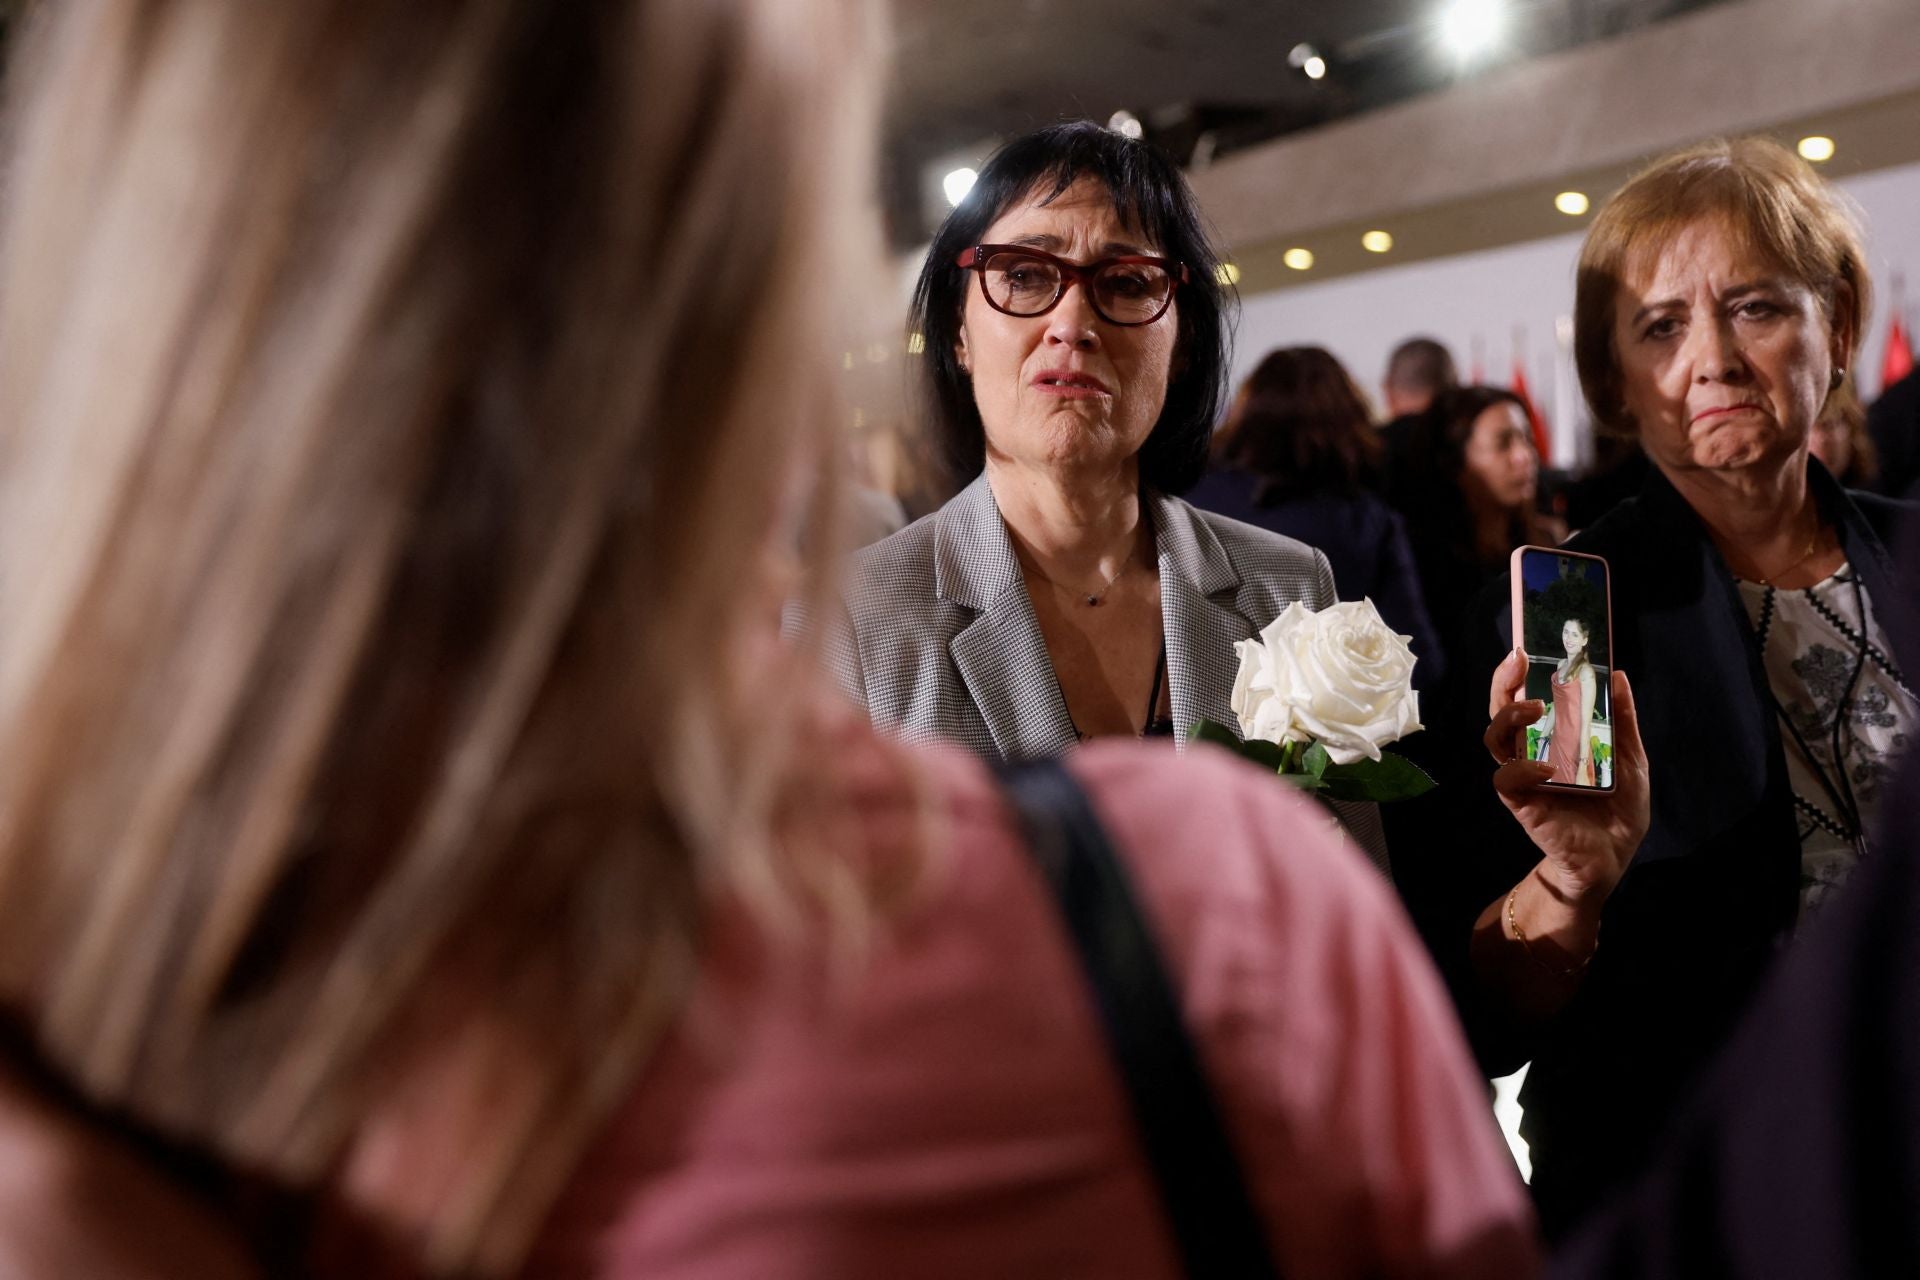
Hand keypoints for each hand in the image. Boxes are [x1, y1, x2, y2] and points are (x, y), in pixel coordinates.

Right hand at [1483, 649, 1648, 906]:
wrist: (1613, 858)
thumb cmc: (1618, 809)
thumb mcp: (1630, 758)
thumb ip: (1622, 720)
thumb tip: (1620, 676)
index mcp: (1553, 738)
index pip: (1524, 698)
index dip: (1517, 674)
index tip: (1524, 648)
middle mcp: (1530, 752)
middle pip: (1500, 711)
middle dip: (1502, 684)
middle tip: (1517, 661)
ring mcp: (1524, 777)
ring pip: (1494, 739)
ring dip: (1509, 718)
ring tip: (1535, 708)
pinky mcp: (1522, 803)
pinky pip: (1507, 780)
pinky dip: (1522, 769)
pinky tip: (1546, 767)